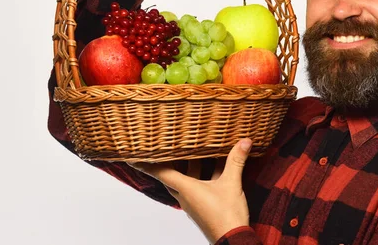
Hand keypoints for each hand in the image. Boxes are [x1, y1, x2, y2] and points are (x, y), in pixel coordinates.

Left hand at [131, 139, 252, 243]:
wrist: (233, 240)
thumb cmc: (226, 216)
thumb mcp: (231, 184)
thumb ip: (236, 161)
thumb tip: (244, 141)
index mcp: (186, 189)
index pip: (160, 173)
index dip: (147, 163)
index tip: (133, 157)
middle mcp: (185, 196)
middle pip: (171, 176)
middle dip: (168, 162)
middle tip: (164, 148)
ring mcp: (194, 202)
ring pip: (186, 180)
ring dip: (189, 166)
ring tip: (194, 150)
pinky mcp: (204, 206)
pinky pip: (199, 186)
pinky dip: (203, 175)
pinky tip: (217, 166)